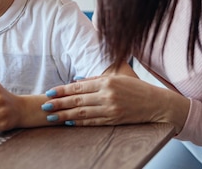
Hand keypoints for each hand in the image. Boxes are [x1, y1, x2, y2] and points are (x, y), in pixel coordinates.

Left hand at [41, 75, 187, 131]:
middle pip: (78, 100)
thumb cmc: (135, 88)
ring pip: (83, 113)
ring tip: (52, 117)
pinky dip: (80, 123)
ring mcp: (111, 109)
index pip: (78, 86)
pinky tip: (69, 123)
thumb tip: (76, 81)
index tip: (50, 92)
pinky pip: (94, 122)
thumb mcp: (116, 78)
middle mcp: (107, 95)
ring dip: (65, 115)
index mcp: (106, 82)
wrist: (157, 103)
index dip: (62, 90)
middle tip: (44, 106)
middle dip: (59, 104)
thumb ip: (96, 79)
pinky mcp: (115, 120)